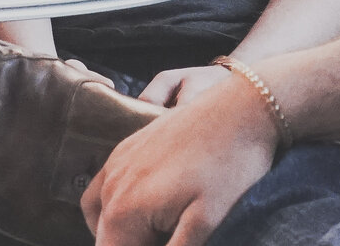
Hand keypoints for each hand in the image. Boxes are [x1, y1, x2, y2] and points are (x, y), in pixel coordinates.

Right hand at [84, 72, 278, 245]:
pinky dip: (111, 207)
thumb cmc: (229, 166)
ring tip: (151, 234)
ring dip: (118, 232)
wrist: (240, 107)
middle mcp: (111, 187)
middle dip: (131, 243)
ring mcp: (116, 164)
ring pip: (99, 215)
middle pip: (106, 238)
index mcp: (125, 212)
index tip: (171, 241)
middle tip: (172, 235)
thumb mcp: (206, 222)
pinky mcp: (126, 148)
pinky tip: (140, 211)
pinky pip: (102, 187)